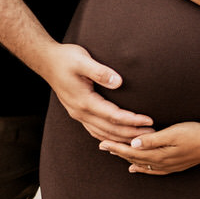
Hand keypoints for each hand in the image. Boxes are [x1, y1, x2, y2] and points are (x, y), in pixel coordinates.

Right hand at [40, 43, 154, 142]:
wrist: (46, 61)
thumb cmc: (66, 58)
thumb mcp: (83, 60)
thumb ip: (100, 72)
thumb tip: (119, 82)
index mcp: (84, 101)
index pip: (113, 116)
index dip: (132, 120)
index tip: (149, 120)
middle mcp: (80, 112)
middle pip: (110, 130)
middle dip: (132, 133)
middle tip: (152, 135)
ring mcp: (78, 114)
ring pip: (103, 134)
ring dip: (122, 138)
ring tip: (140, 140)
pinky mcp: (78, 113)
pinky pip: (95, 131)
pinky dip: (109, 137)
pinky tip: (118, 139)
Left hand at [98, 121, 199, 174]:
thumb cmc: (195, 133)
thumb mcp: (173, 133)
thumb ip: (152, 140)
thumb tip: (133, 144)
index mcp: (158, 154)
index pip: (131, 151)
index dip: (116, 147)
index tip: (102, 142)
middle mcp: (160, 163)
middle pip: (133, 158)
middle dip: (117, 152)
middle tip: (103, 146)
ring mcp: (167, 166)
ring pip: (141, 164)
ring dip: (127, 159)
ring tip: (115, 154)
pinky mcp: (174, 166)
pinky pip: (152, 170)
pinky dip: (142, 168)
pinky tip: (136, 168)